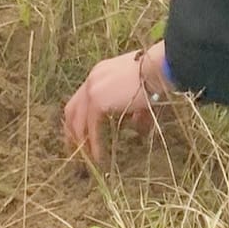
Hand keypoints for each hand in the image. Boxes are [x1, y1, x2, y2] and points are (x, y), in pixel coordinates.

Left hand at [63, 43, 165, 160]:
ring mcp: (92, 89)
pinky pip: (91, 127)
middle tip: (76, 148)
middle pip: (72, 109)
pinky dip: (93, 143)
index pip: (82, 97)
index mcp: (100, 73)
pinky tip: (98, 157)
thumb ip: (134, 109)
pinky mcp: (98, 101)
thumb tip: (137, 125)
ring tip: (87, 158)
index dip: (80, 116)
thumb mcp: (139, 93)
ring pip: (78, 120)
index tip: (81, 132)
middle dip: (71, 130)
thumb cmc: (154, 76)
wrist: (157, 68)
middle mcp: (92, 79)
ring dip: (81, 141)